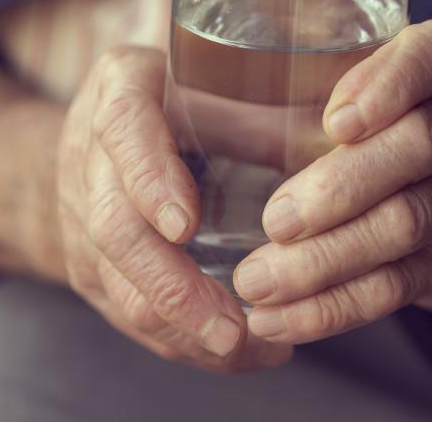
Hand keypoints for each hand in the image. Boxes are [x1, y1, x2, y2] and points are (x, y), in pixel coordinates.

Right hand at [56, 46, 292, 371]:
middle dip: (174, 286)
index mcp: (123, 89)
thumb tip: (348, 145)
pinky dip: (181, 341)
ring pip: (120, 284)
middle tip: (232, 328)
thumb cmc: (172, 98)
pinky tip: (235, 354)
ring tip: (248, 349)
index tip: (186, 225)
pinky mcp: (91, 268)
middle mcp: (91, 156)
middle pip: (115, 229)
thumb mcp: (212, 79)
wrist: (92, 136)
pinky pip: (129, 313)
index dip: (150, 180)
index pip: (124, 130)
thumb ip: (264, 108)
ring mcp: (84, 218)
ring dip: (182, 328)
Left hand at [233, 20, 431, 342]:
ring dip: (324, 259)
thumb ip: (332, 78)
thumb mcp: (399, 83)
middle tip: (276, 219)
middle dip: (343, 186)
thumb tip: (201, 100)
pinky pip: (395, 289)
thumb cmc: (414, 125)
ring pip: (403, 226)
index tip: (336, 121)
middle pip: (420, 148)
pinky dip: (332, 308)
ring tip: (254, 280)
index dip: (389, 86)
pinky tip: (277, 319)